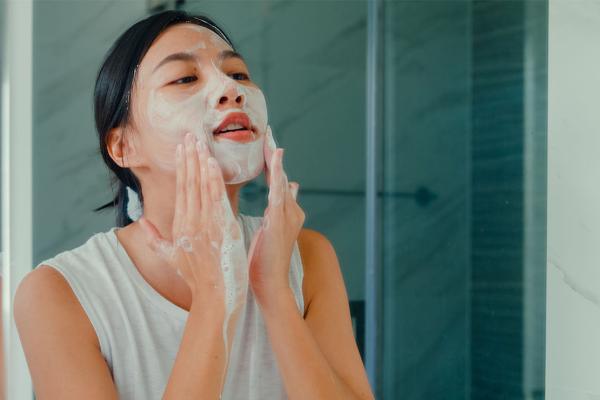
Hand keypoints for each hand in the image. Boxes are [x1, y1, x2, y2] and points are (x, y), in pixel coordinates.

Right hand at [138, 133, 247, 311]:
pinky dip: (214, 180)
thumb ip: (154, 238)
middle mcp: (191, 222)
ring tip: (201, 142)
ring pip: (203, 187)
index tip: (183, 147)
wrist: (215, 295)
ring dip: (202, 162)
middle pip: (190, 182)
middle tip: (190, 134)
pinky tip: (213, 163)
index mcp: (180, 226)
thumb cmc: (195, 277)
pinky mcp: (223, 228)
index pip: (181, 188)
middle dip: (190, 157)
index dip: (182, 165)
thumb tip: (139, 222)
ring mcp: (206, 224)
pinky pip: (217, 199)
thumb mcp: (169, 257)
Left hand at [248, 126, 303, 300]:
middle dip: (274, 155)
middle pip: (281, 177)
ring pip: (281, 180)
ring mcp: (288, 215)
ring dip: (276, 159)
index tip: (266, 144)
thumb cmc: (264, 262)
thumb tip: (292, 186)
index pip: (277, 182)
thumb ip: (281, 208)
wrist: (268, 285)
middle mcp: (290, 211)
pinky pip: (279, 190)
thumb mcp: (271, 230)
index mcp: (285, 213)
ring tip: (271, 139)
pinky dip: (279, 172)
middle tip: (268, 133)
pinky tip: (276, 156)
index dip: (272, 163)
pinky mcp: (281, 219)